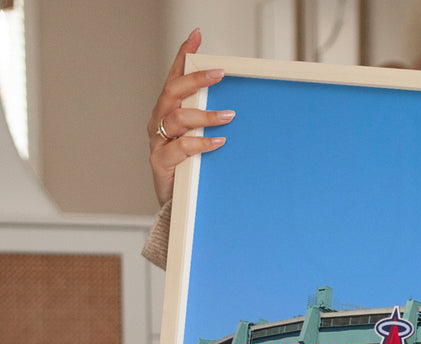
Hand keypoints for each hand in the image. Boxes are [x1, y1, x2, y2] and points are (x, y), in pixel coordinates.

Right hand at [147, 28, 233, 205]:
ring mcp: (158, 142)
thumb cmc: (190, 168)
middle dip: (195, 80)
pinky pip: (180, 148)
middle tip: (219, 73)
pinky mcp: (160, 163)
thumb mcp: (201, 139)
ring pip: (176, 118)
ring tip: (228, 116)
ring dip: (204, 114)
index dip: (184, 56)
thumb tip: (238, 107)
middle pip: (173, 92)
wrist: (176, 206)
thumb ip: (210, 122)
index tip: (197, 36)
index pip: (174, 77)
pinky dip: (200, 143)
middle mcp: (159, 122)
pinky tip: (218, 142)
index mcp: (168, 111)